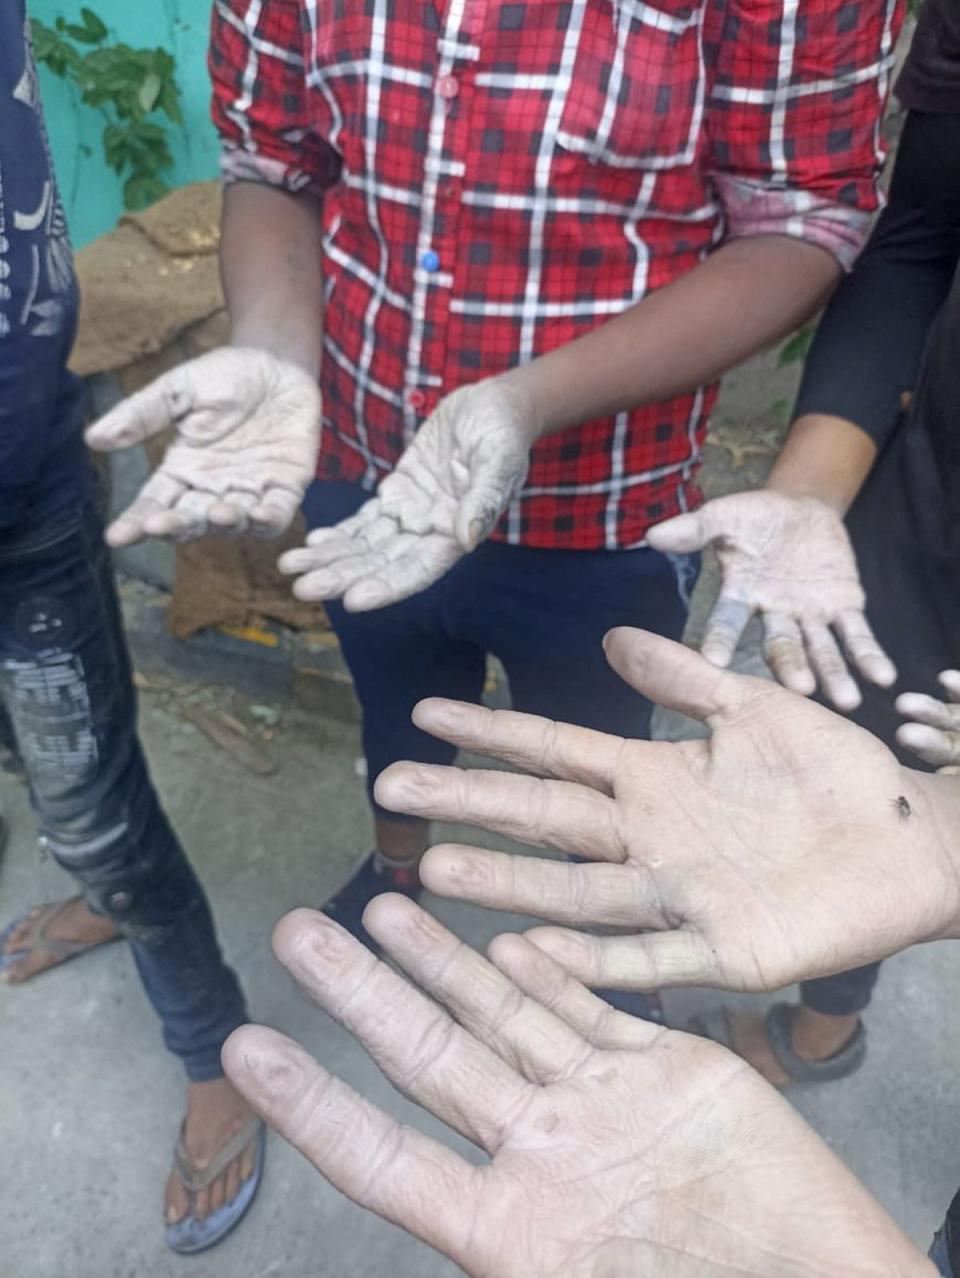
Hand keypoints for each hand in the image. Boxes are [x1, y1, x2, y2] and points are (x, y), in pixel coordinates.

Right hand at [85, 347, 320, 544]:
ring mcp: (251, 490)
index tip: (116, 537)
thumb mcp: (178, 389)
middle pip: (192, 519)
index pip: (155, 503)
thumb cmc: (224, 376)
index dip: (136, 522)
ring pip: (235, 522)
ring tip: (216, 514)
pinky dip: (270, 518)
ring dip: (225, 523)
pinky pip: (279, 511)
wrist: (277, 362)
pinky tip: (259, 514)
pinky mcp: (287, 485)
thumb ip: (143, 415)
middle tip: (159, 526)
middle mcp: (215, 488)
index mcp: (184, 470)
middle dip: (176, 526)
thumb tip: (93, 438)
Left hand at [223, 899, 926, 1276]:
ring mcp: (600, 1108)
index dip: (314, 1105)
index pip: (385, 1159)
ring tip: (383, 905)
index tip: (247, 1050)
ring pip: (503, 1016)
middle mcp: (543, 1157)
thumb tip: (455, 1240)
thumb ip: (517, 1263)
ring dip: (442, 961)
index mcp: (512, 1233)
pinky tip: (509, 939)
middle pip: (433, 1057)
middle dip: (361, 992)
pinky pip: (593, 1010)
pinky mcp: (664, 1072)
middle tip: (298, 929)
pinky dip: (552, 972)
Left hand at [277, 377, 535, 610]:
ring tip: (289, 567)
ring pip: (365, 546)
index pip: (417, 570)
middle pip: (381, 564)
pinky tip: (311, 543)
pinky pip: (364, 521)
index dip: (385, 587)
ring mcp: (413, 516)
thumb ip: (483, 500)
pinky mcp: (400, 495)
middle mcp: (432, 534)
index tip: (351, 601)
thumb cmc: (504, 432)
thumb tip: (466, 539)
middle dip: (342, 577)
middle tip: (301, 588)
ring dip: (329, 559)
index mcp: (457, 534)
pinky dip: (339, 533)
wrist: (495, 406)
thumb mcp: (499, 459)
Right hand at [373, 629, 959, 994]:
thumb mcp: (754, 708)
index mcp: (654, 778)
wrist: (911, 843)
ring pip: (575, 892)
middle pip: (543, 819)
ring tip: (434, 873)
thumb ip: (684, 677)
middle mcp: (649, 839)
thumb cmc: (834, 774)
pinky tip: (529, 956)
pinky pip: (644, 960)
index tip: (425, 715)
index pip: (554, 752)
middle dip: (468, 802)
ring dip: (507, 885)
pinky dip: (589, 962)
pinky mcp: (721, 952)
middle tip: (391, 791)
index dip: (491, 732)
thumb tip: (608, 637)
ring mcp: (679, 898)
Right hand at [647, 490, 894, 708]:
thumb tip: (652, 536)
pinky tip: (883, 677)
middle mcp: (774, 615)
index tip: (712, 662)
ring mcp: (810, 616)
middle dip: (792, 667)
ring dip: (834, 675)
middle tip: (800, 689)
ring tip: (848, 699)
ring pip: (821, 650)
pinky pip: (857, 636)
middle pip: (782, 646)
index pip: (727, 621)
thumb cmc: (754, 517)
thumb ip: (694, 529)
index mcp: (741, 595)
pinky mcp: (843, 608)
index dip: (720, 639)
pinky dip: (869, 656)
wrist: (800, 510)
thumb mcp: (725, 516)